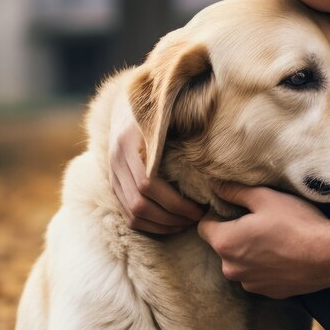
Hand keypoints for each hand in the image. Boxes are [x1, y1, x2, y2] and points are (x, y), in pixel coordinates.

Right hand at [108, 93, 205, 233]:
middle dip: (171, 217)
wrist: (128, 104)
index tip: (199, 208)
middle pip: (140, 204)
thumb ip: (186, 128)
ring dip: (162, 224)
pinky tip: (171, 224)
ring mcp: (112, 174)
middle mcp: (116, 160)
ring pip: (133, 214)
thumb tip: (216, 148)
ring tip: (186, 223)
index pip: (148, 184)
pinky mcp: (113, 185)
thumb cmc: (158, 109)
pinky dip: (150, 225)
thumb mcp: (168, 114)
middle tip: (197, 218)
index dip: (175, 202)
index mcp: (129, 143)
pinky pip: (128, 215)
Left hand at [197, 183, 329, 297]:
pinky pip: (258, 275)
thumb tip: (214, 184)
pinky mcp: (268, 293)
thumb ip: (234, 191)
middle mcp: (231, 269)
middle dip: (236, 233)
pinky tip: (285, 254)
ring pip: (241, 262)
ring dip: (251, 252)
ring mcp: (250, 284)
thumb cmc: (296, 223)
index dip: (217, 214)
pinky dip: (266, 266)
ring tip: (276, 239)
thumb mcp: (265, 198)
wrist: (329, 256)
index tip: (237, 208)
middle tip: (261, 221)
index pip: (204, 226)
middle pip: (223, 245)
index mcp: (225, 243)